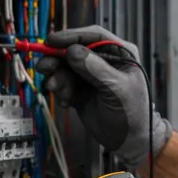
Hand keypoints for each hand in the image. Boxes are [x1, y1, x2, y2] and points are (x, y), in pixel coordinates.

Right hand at [34, 26, 171, 169]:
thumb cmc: (132, 113)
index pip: (94, 36)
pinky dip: (60, 91)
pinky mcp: (80, 89)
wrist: (129, 141)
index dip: (72, 36)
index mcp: (120, 53)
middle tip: (44, 67)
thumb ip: (95, 69)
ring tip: (56, 90)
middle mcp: (104, 60)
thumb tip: (73, 51)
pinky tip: (66, 102)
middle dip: (57, 59)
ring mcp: (90, 75)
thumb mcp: (117, 89)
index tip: (52, 41)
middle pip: (74, 50)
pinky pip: (63, 83)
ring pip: (65, 67)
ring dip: (58, 78)